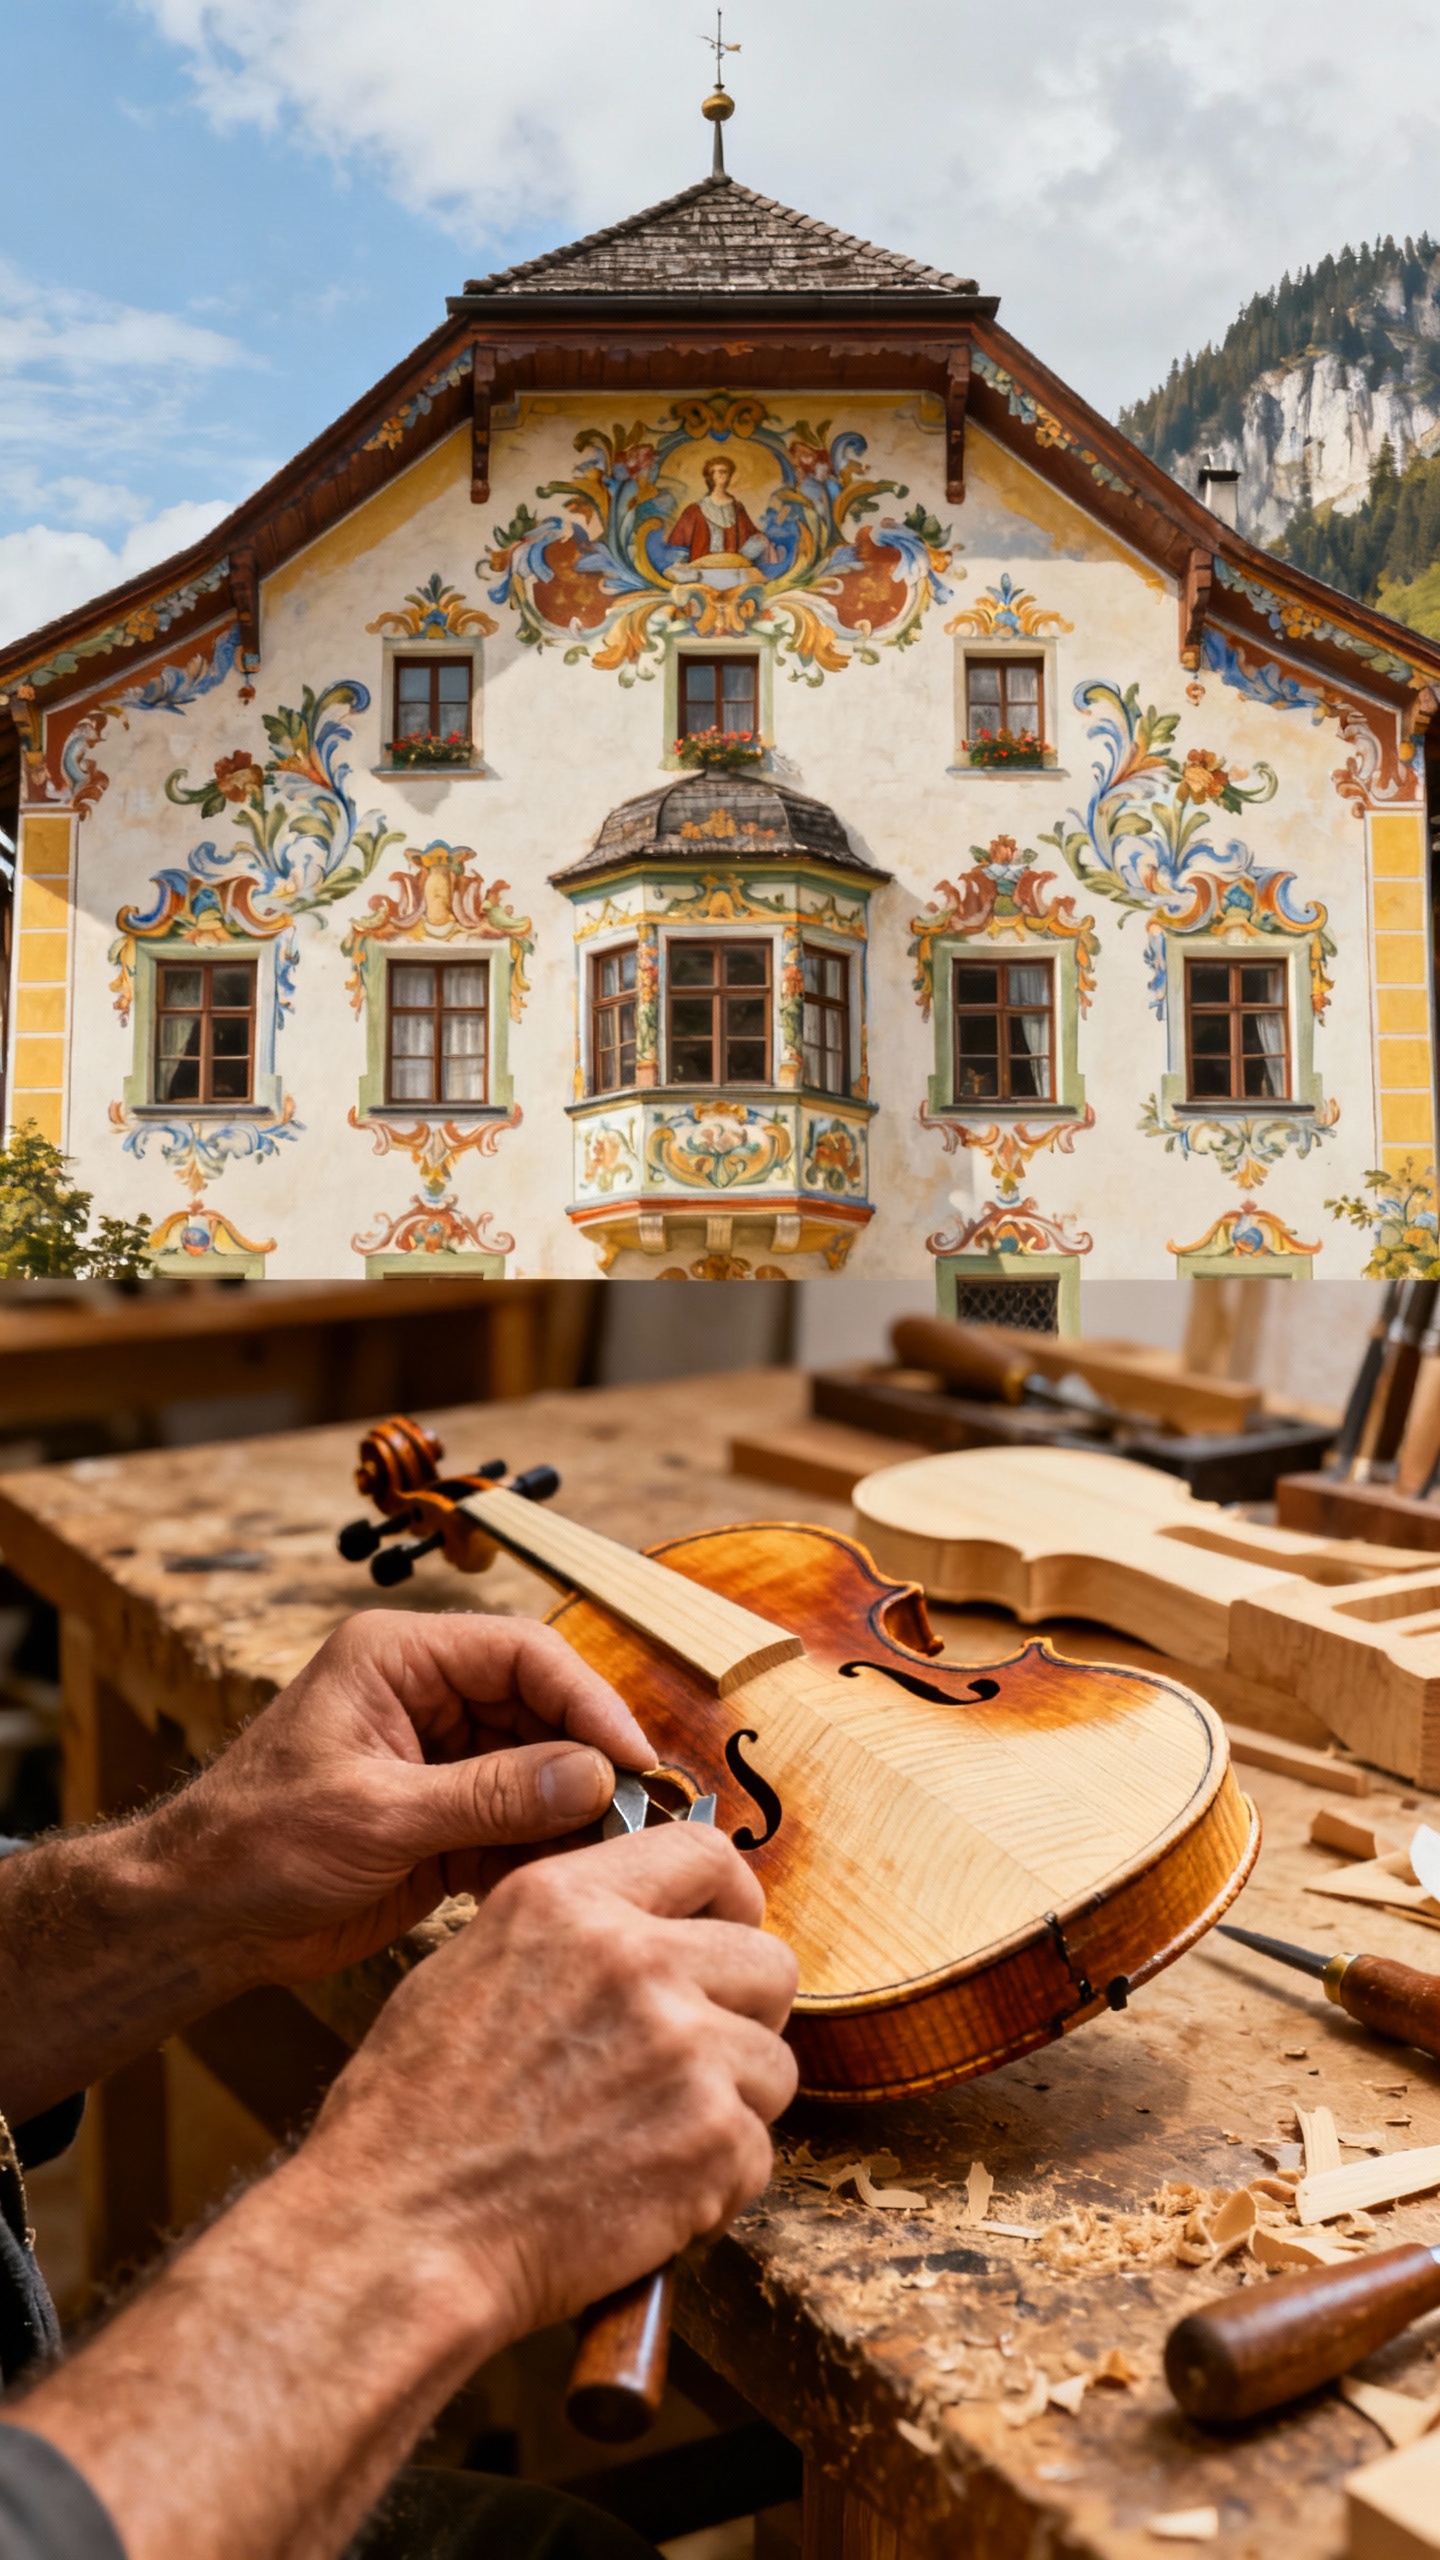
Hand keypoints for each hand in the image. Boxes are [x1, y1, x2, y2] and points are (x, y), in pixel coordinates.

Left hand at [141, 1610, 653, 1985]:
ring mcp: (440, 1761)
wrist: (198, 1919)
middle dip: (591, 1762)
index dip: (587, 1701)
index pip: (522, 1654)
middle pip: (543, 1710)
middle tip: (643, 1816)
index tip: (634, 1757)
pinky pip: (520, 1826)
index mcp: (401, 1658)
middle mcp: (427, 1697)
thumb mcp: (377, 1814)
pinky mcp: (445, 1821)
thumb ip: (490, 1795)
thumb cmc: (255, 1842)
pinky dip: (546, 1855)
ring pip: (541, 1771)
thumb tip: (595, 1776)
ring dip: (576, 1815)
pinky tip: (569, 1886)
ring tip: (616, 1859)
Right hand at [308, 1822, 799, 2338]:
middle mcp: (635, 1960)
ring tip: (652, 2143)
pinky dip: (715, 2186)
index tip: (727, 1936)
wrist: (398, 2234)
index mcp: (568, 1903)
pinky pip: (755, 2152)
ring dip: (730, 2108)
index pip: (705, 1855)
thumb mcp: (467, 1969)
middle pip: (767, 1962)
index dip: (730, 1902)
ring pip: (772, 2065)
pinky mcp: (711, 2138)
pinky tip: (646, 2197)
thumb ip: (566, 1933)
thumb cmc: (412, 2119)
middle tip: (695, 2064)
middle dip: (743, 2016)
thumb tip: (637, 1926)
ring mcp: (682, 2048)